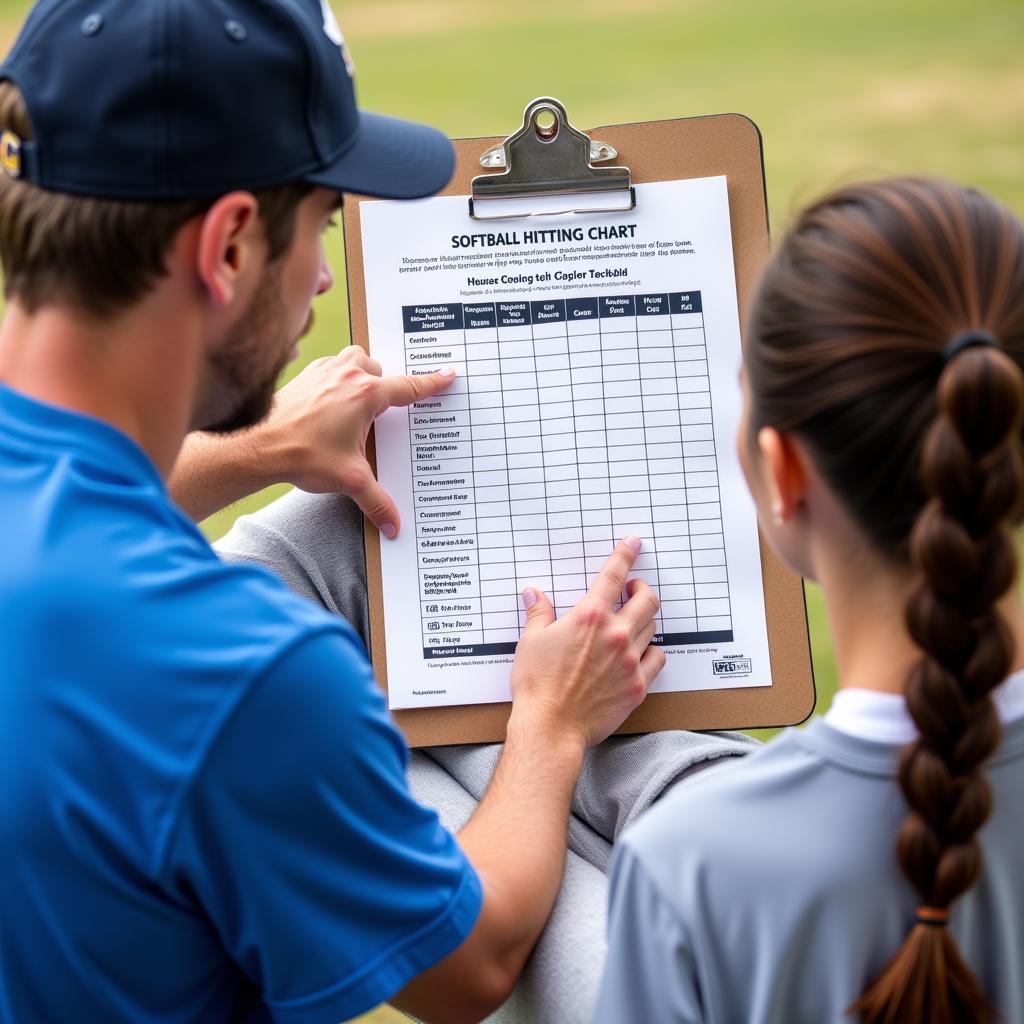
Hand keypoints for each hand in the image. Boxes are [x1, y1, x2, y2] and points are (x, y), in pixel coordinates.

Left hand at [257, 346, 453, 536]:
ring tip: (359, 400)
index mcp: (366, 396)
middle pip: (379, 369)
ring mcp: (324, 371)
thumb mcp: (349, 480)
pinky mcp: (305, 375)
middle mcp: (347, 376)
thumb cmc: (302, 455)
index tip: (448, 376)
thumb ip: (376, 502)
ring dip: (362, 372)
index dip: (431, 383)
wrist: (257, 446)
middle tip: (382, 411)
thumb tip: (394, 526)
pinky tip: (332, 401)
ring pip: (355, 359)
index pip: (408, 387)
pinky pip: (331, 364)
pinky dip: (338, 376)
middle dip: (385, 385)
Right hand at [508, 538, 665, 751]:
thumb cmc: (537, 686)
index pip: (614, 575)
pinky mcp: (638, 686)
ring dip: (644, 621)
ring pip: (652, 628)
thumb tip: (534, 595)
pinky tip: (639, 654)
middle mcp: (615, 634)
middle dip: (642, 589)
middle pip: (647, 600)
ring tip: (630, 624)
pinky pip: (658, 659)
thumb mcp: (531, 642)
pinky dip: (652, 652)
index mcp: (589, 617)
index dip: (625, 554)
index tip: (633, 543)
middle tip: (632, 591)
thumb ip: (538, 614)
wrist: (551, 726)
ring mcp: (630, 661)